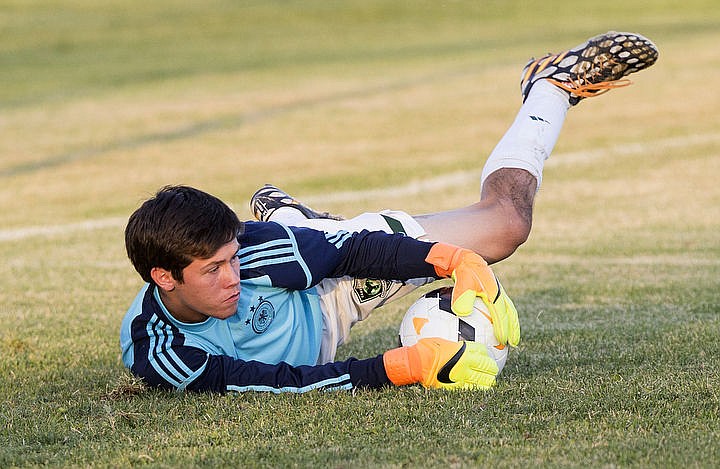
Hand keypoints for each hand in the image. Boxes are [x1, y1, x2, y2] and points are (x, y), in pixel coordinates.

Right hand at [383, 337, 498, 389]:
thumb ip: (452, 343)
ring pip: (483, 380)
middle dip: (492, 368)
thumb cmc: (424, 349)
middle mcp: (466, 363)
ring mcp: (463, 377)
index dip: (486, 354)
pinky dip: (478, 389)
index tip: (487, 355)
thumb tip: (455, 342)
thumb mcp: (441, 341)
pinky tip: (479, 390)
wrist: (416, 364)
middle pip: (487, 366)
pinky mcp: (457, 388)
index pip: (482, 352)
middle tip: (493, 369)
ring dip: (488, 380)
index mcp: (463, 350)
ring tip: (489, 381)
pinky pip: (472, 390)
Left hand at [425, 242, 519, 346]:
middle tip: (513, 343)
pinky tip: (497, 327)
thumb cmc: (464, 271)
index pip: (500, 313)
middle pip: (509, 313)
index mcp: (493, 292)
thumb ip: (462, 296)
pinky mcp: (494, 293)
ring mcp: (498, 292)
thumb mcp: (462, 282)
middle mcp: (498, 293)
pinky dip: (503, 318)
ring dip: (511, 324)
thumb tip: (461, 312)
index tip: (503, 340)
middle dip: (513, 328)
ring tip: (511, 338)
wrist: (466, 259)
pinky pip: (501, 308)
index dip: (503, 327)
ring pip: (508, 311)